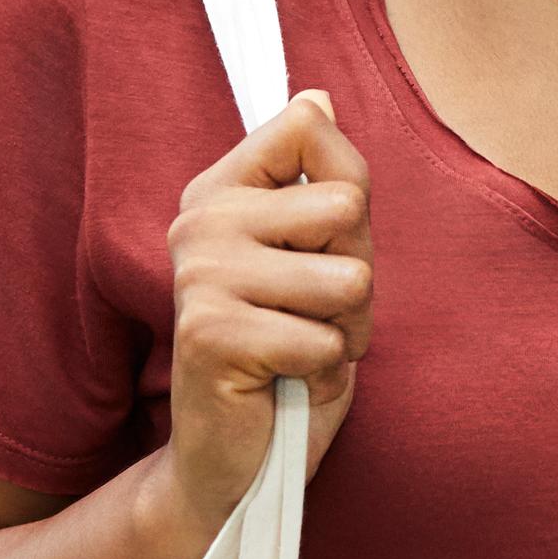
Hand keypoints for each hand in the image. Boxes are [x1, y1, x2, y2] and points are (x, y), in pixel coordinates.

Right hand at [162, 90, 372, 526]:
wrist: (238, 461)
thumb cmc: (291, 353)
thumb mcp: (327, 257)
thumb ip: (329, 181)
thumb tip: (317, 97)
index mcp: (222, 189)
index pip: (310, 128)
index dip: (346, 199)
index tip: (312, 248)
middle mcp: (201, 219)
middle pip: (345, 204)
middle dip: (356, 277)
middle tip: (312, 317)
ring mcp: (200, 274)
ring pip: (347, 278)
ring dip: (344, 332)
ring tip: (300, 351)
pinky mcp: (210, 334)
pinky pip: (323, 340)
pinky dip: (323, 373)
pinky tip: (282, 384)